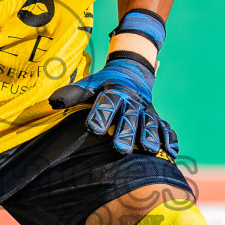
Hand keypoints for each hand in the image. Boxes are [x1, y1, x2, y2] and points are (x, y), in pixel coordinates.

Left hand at [49, 54, 177, 157]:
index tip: (93, 129)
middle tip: (120, 149)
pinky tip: (171, 153)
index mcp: (114, 92)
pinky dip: (169, 139)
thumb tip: (53, 102)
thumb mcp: (90, 85)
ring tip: (148, 150)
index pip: (107, 103)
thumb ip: (74, 94)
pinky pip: (166, 128)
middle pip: (129, 117)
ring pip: (150, 123)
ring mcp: (146, 111)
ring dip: (150, 136)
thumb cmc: (104, 85)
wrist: (131, 71)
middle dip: (126, 132)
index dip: (100, 115)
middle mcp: (132, 102)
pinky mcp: (157, 118)